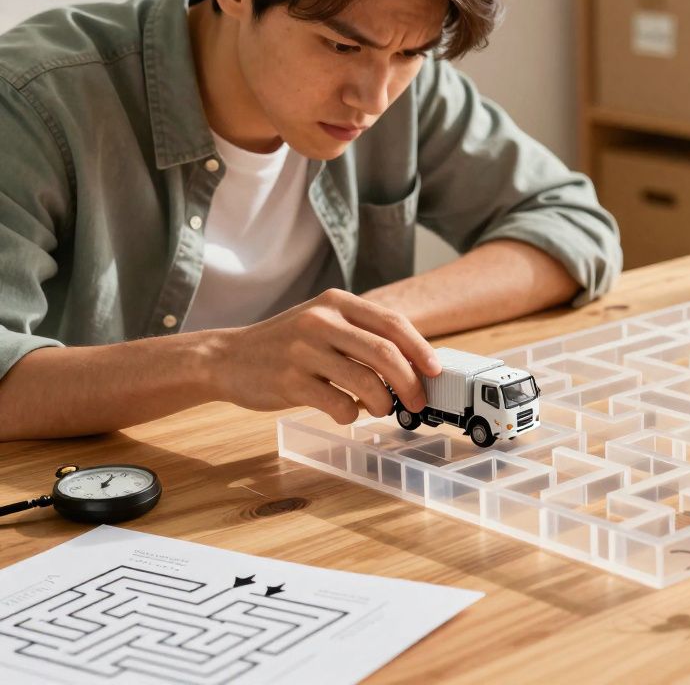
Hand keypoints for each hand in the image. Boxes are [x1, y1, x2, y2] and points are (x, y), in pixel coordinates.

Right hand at [209, 289, 439, 423]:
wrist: (226, 358)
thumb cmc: (286, 344)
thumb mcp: (322, 322)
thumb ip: (361, 334)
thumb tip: (412, 363)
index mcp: (336, 303)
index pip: (392, 322)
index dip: (420, 348)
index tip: (435, 370)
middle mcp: (321, 321)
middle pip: (385, 354)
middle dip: (410, 383)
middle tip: (417, 401)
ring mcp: (303, 351)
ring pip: (366, 382)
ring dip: (383, 403)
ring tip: (381, 409)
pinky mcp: (289, 381)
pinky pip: (338, 404)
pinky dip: (351, 415)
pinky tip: (345, 413)